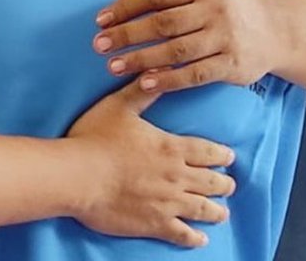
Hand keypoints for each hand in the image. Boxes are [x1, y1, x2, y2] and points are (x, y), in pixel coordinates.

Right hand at [65, 80, 236, 247]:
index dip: (221, 155)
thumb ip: (143, 89)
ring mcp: (167, 203)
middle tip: (229, 185)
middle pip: (210, 182)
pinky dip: (194, 237)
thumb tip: (161, 67)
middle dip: (223, 184)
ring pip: (202, 209)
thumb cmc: (94, 138)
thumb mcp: (120, 106)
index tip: (229, 157)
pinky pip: (182, 234)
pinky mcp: (154, 224)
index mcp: (171, 148)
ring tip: (222, 212)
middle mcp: (176, 176)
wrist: (77, 176)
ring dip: (216, 210)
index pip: (207, 151)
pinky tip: (201, 238)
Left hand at [92, 0, 280, 91]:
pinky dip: (168, 80)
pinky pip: (194, 74)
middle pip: (163, 23)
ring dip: (141, 60)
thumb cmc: (228, 8)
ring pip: (176, 50)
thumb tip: (120, 2)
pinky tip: (145, 84)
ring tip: (114, 67)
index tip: (101, 20)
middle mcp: (215, 9)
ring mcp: (225, 37)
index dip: (126, 7)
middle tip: (100, 45)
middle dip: (127, 34)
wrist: (275, 29)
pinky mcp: (232, 64)